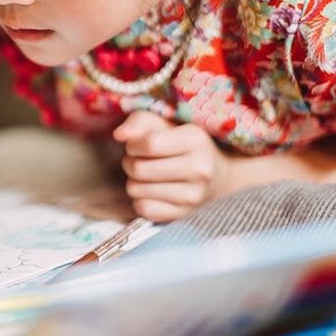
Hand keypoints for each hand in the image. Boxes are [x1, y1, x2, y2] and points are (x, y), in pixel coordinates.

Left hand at [113, 111, 229, 221]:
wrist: (215, 174)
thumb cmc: (180, 143)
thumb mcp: (163, 123)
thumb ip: (139, 122)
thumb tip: (119, 135)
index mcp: (196, 139)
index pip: (150, 144)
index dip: (133, 144)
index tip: (135, 145)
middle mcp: (199, 169)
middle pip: (139, 169)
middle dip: (129, 162)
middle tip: (138, 160)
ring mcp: (194, 195)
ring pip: (136, 190)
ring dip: (133, 181)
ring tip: (146, 174)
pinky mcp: (184, 214)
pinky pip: (143, 209)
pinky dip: (140, 199)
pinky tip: (151, 191)